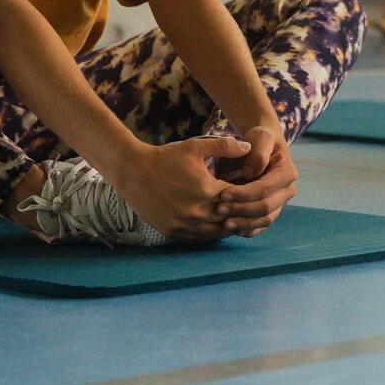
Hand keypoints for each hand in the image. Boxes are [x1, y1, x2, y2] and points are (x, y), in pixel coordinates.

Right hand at [117, 136, 251, 241]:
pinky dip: (208, 233)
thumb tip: (249, 147)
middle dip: (239, 214)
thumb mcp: (196, 146)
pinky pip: (198, 238)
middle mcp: (196, 212)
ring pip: (215, 233)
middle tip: (248, 210)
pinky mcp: (172, 232)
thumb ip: (225, 147)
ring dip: (226, 227)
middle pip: (229, 219)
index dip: (247, 196)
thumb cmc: (166, 157)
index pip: (238, 200)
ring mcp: (183, 225)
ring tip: (234, 220)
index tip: (251, 192)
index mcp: (206, 190)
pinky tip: (214, 226)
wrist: (133, 172)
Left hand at [213, 126, 296, 237]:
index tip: (222, 194)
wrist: (261, 147)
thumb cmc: (259, 140)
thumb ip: (258, 152)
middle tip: (218, 209)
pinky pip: (261, 227)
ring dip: (243, 223)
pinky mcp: (271, 212)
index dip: (243, 194)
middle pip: (265, 207)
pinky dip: (247, 229)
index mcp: (287, 173)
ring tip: (223, 222)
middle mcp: (287, 191)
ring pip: (264, 220)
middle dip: (241, 210)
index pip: (264, 188)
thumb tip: (251, 173)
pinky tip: (231, 229)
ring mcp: (280, 203)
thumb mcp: (260, 137)